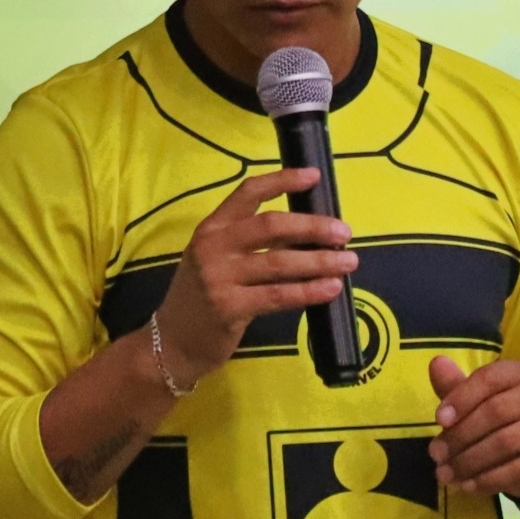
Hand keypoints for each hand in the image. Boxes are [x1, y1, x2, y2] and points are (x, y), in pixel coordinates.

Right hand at [151, 168, 356, 386]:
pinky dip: (309, 291)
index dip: (283, 181)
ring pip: (280, 262)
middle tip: (344, 233)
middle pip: (271, 225)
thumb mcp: (219, 262)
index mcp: (212, 228)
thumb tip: (308, 234)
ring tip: (348, 261)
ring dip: (320, 261)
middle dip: (313, 226)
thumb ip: (256, 246)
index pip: (249, 192)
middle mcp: (212, 247)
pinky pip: (278, 296)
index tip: (314, 176)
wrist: (171, 342)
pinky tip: (330, 289)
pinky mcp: (229, 308)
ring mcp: (218, 277)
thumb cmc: (202, 298)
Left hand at [427, 357, 519, 497]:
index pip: (489, 378)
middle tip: (435, 454)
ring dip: (468, 461)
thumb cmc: (497, 420)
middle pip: (495, 412)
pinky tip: (466, 485)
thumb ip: (454, 386)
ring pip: (504, 443)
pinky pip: (516, 470)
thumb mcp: (473, 401)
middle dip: (459, 435)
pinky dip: (487, 480)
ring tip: (444, 473)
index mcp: (517, 374)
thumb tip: (436, 364)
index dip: (461, 398)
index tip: (438, 419)